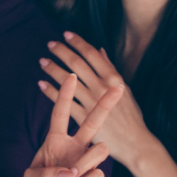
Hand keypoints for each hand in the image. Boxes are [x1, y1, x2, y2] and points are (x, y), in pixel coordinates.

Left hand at [22, 74, 117, 176]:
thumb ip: (47, 173)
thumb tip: (70, 173)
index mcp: (55, 140)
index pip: (61, 113)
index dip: (64, 95)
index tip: (72, 77)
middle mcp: (74, 147)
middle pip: (94, 121)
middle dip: (106, 105)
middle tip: (118, 88)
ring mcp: (86, 161)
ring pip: (100, 151)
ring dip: (84, 164)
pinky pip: (96, 176)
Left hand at [39, 32, 152, 161]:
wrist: (134, 142)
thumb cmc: (131, 115)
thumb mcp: (125, 88)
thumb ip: (111, 69)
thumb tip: (100, 50)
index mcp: (113, 77)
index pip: (92, 54)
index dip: (77, 42)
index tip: (66, 35)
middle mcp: (102, 87)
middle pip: (76, 64)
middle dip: (61, 51)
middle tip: (50, 44)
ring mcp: (92, 102)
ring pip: (67, 81)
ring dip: (52, 69)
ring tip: (42, 61)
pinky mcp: (84, 118)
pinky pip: (63, 102)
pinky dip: (50, 91)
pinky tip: (41, 84)